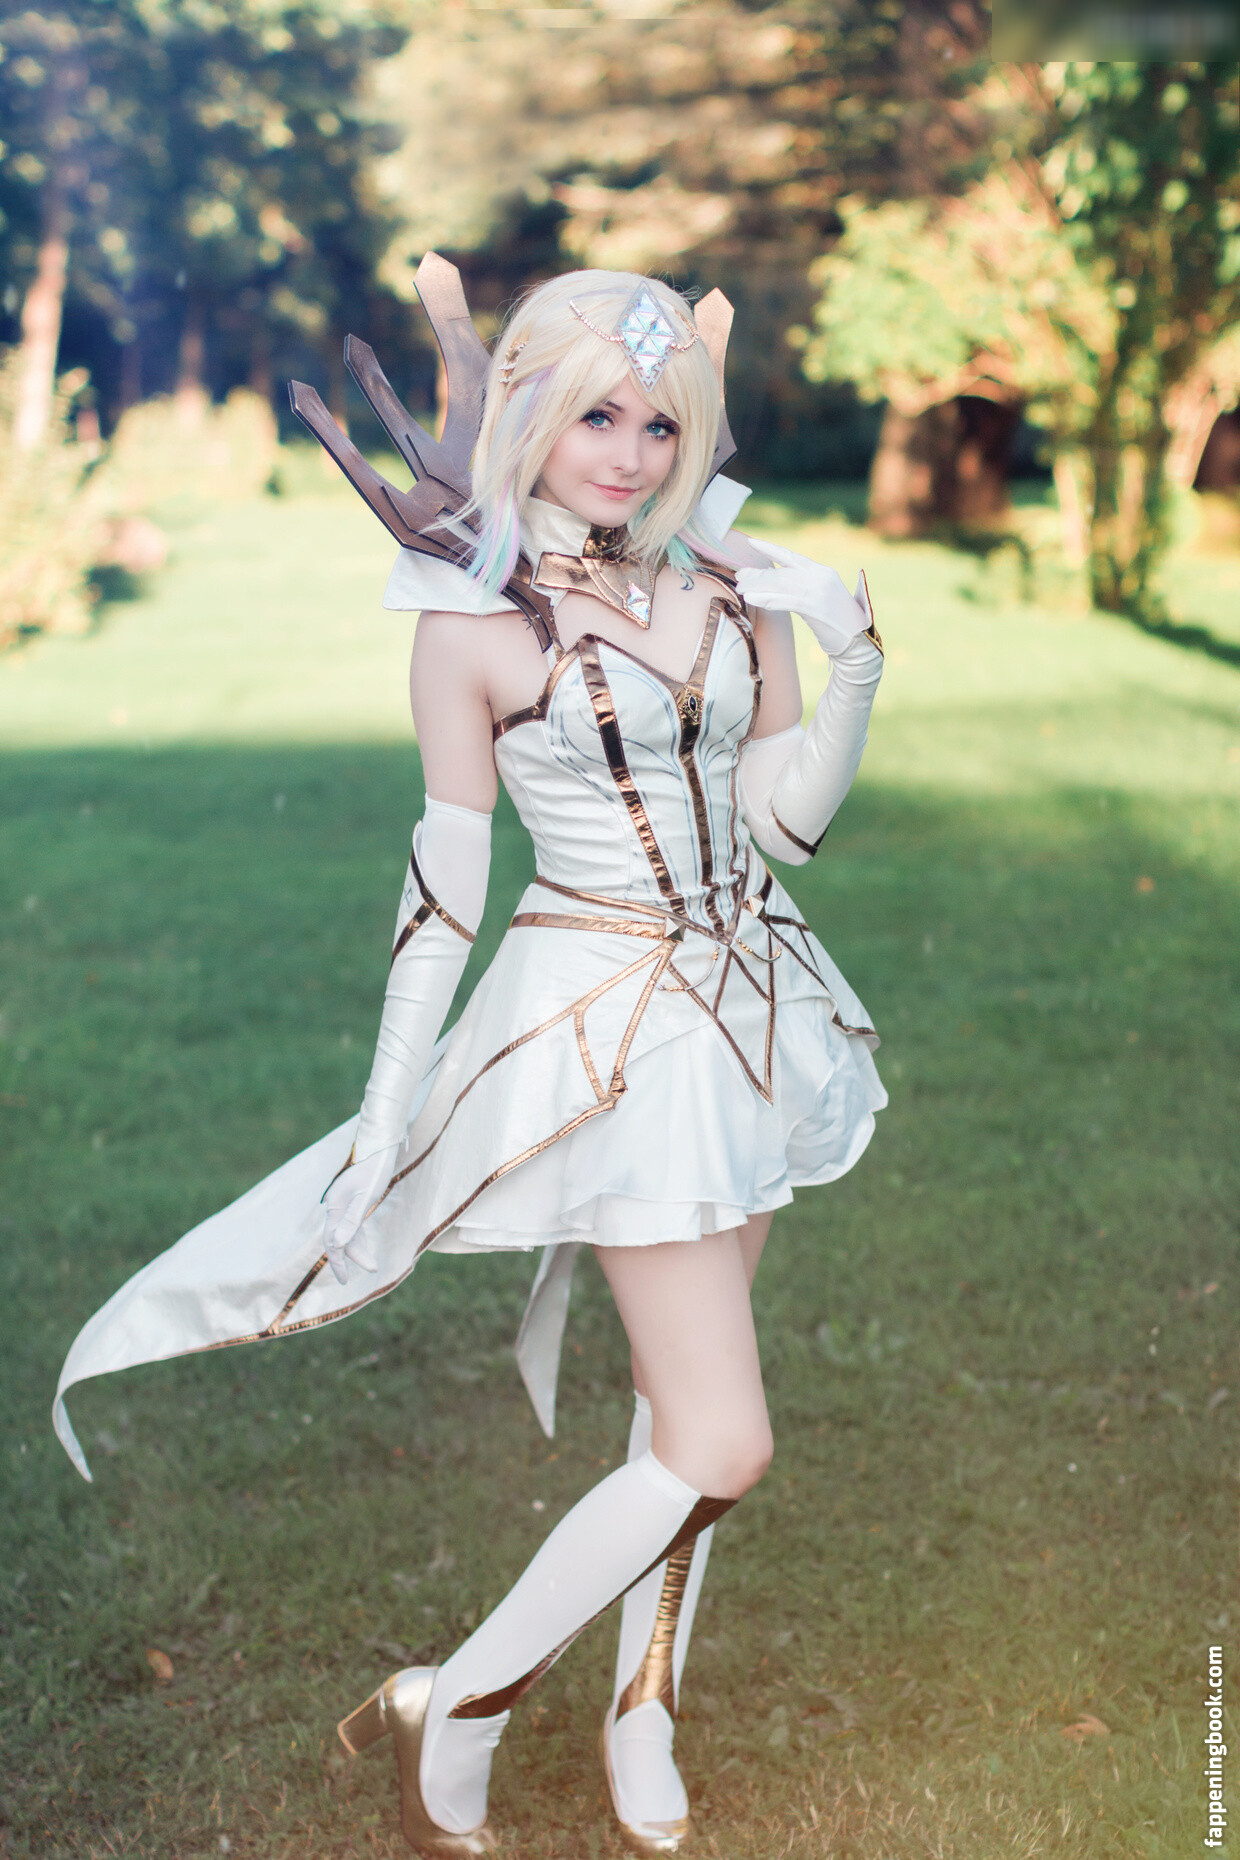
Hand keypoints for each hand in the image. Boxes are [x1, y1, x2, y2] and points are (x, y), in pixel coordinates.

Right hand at [321, 1142, 399, 1284]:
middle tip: (358, 1276)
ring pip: (346, 1233)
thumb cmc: (375, 1170)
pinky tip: (363, 1247)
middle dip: (349, 1259)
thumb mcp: (367, 1196)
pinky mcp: (353, 1201)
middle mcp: (336, 1206)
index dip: (337, 1262)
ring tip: (371, 1265)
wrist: (381, 1148)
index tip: (344, 1280)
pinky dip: (357, 1238)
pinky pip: (352, 1225)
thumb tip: (338, 1244)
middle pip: (338, 1239)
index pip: (332, 1241)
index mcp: (335, 1206)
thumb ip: (353, 1220)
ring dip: (356, 1250)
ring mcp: (343, 1203)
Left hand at [735, 540, 869, 657]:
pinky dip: (765, 599)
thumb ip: (806, 587)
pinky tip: (751, 599)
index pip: (790, 556)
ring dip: (757, 586)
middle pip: (781, 571)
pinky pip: (784, 601)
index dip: (769, 548)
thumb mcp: (824, 598)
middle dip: (758, 574)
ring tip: (740, 587)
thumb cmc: (839, 623)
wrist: (857, 640)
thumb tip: (780, 583)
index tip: (751, 542)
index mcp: (822, 571)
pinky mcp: (814, 608)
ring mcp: (817, 591)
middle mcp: (819, 577)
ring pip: (780, 584)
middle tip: (739, 576)